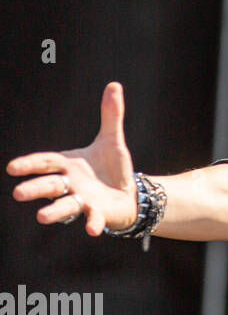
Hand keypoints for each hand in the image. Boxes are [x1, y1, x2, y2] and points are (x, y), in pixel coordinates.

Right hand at [8, 81, 139, 235]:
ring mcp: (82, 201)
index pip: (46, 163)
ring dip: (55, 211)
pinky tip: (92, 229)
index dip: (30, 165)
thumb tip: (114, 85)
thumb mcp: (112, 140)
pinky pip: (94, 219)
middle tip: (18, 193)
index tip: (12, 167)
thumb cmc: (112, 169)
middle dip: (35, 189)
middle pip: (50, 186)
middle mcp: (71, 185)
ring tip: (41, 217)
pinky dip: (93, 223)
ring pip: (65, 206)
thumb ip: (111, 115)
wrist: (129, 194)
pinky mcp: (98, 214)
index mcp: (68, 165)